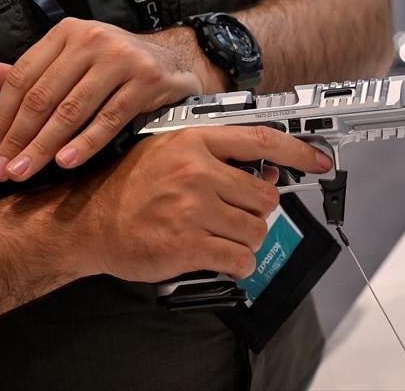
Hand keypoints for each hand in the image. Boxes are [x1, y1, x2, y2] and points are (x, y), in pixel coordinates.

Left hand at [0, 18, 221, 181]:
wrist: (173, 63)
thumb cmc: (114, 66)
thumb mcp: (73, 60)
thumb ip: (35, 72)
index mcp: (67, 32)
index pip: (23, 76)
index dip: (2, 115)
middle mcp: (92, 39)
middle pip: (44, 96)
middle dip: (18, 138)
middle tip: (1, 171)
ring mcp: (122, 58)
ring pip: (72, 110)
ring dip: (44, 146)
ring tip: (23, 172)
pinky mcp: (147, 80)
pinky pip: (109, 118)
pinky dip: (85, 143)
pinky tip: (66, 163)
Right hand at [69, 124, 332, 281]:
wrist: (85, 221)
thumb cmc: (127, 186)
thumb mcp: (167, 149)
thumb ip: (214, 153)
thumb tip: (264, 165)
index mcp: (194, 141)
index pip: (262, 141)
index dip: (298, 151)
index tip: (319, 160)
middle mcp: (197, 171)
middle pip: (264, 195)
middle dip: (256, 210)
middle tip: (233, 214)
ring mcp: (193, 208)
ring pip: (256, 229)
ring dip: (245, 238)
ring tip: (218, 235)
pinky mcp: (188, 244)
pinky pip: (239, 259)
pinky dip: (236, 263)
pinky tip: (217, 256)